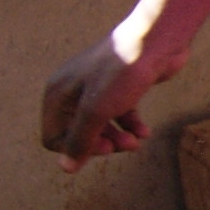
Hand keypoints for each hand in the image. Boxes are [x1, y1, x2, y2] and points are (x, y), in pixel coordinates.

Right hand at [39, 23, 183, 170]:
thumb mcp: (96, 111)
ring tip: (136, 141)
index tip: (103, 148)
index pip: (54, 137)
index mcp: (57, 95)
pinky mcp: (119, 88)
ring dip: (118, 138)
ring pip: (101, 126)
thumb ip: (80, 140)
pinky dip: (131, 126)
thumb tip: (66, 168)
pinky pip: (119, 115)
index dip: (77, 149)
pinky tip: (145, 132)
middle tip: (124, 146)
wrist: (155, 41)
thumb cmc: (121, 73)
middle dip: (102, 144)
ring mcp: (96, 89)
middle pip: (79, 133)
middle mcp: (72, 92)